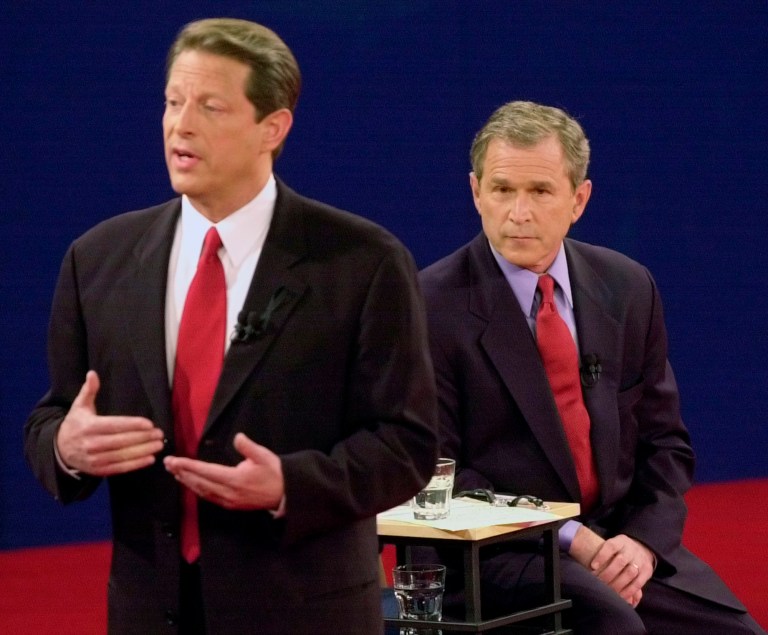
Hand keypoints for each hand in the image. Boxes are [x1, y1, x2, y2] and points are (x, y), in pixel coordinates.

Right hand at [56, 371, 164, 475]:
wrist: (59, 450)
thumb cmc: (76, 424)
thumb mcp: (79, 406)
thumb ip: (88, 391)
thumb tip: (92, 373)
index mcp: (88, 427)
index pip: (114, 425)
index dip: (132, 425)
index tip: (149, 424)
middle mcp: (91, 444)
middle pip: (121, 441)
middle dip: (142, 438)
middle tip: (159, 434)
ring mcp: (94, 459)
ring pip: (122, 456)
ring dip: (143, 451)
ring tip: (158, 445)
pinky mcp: (98, 470)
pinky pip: (119, 468)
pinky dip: (135, 465)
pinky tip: (150, 459)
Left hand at [163, 433, 283, 510]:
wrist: (283, 494)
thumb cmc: (273, 472)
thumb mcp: (264, 456)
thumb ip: (249, 447)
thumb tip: (237, 437)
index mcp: (235, 479)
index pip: (206, 471)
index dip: (189, 466)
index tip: (175, 460)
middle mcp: (227, 492)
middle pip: (199, 482)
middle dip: (182, 472)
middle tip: (167, 463)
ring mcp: (227, 500)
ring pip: (201, 491)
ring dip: (186, 481)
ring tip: (174, 472)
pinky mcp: (229, 504)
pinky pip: (208, 496)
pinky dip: (196, 489)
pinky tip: (190, 483)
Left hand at [569, 526, 652, 607]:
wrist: (642, 548)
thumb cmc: (620, 550)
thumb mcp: (613, 544)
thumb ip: (602, 551)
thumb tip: (583, 558)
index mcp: (621, 541)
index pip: (611, 545)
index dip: (601, 555)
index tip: (592, 566)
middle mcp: (631, 549)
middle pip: (620, 561)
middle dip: (607, 574)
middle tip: (598, 583)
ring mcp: (640, 560)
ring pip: (629, 572)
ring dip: (617, 584)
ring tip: (608, 591)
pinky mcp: (647, 571)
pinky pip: (638, 583)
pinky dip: (628, 591)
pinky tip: (620, 596)